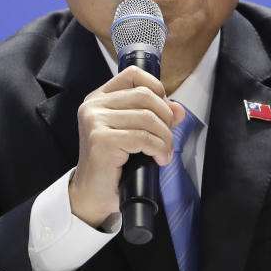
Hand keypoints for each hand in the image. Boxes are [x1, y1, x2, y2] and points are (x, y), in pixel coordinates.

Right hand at [70, 66, 185, 226]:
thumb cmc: (112, 165)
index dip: (156, 88)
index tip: (165, 109)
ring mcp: (95, 121)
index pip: (133, 75)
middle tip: (168, 138)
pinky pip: (143, 138)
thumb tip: (178, 108)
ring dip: (165, 138)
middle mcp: (93, 106)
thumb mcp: (134, 133)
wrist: (92, 195)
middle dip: (166, 118)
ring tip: (164, 152)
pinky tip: (158, 159)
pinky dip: (158, 149)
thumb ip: (154, 116)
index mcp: (99, 99)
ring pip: (147, 118)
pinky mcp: (101, 140)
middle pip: (146, 96)